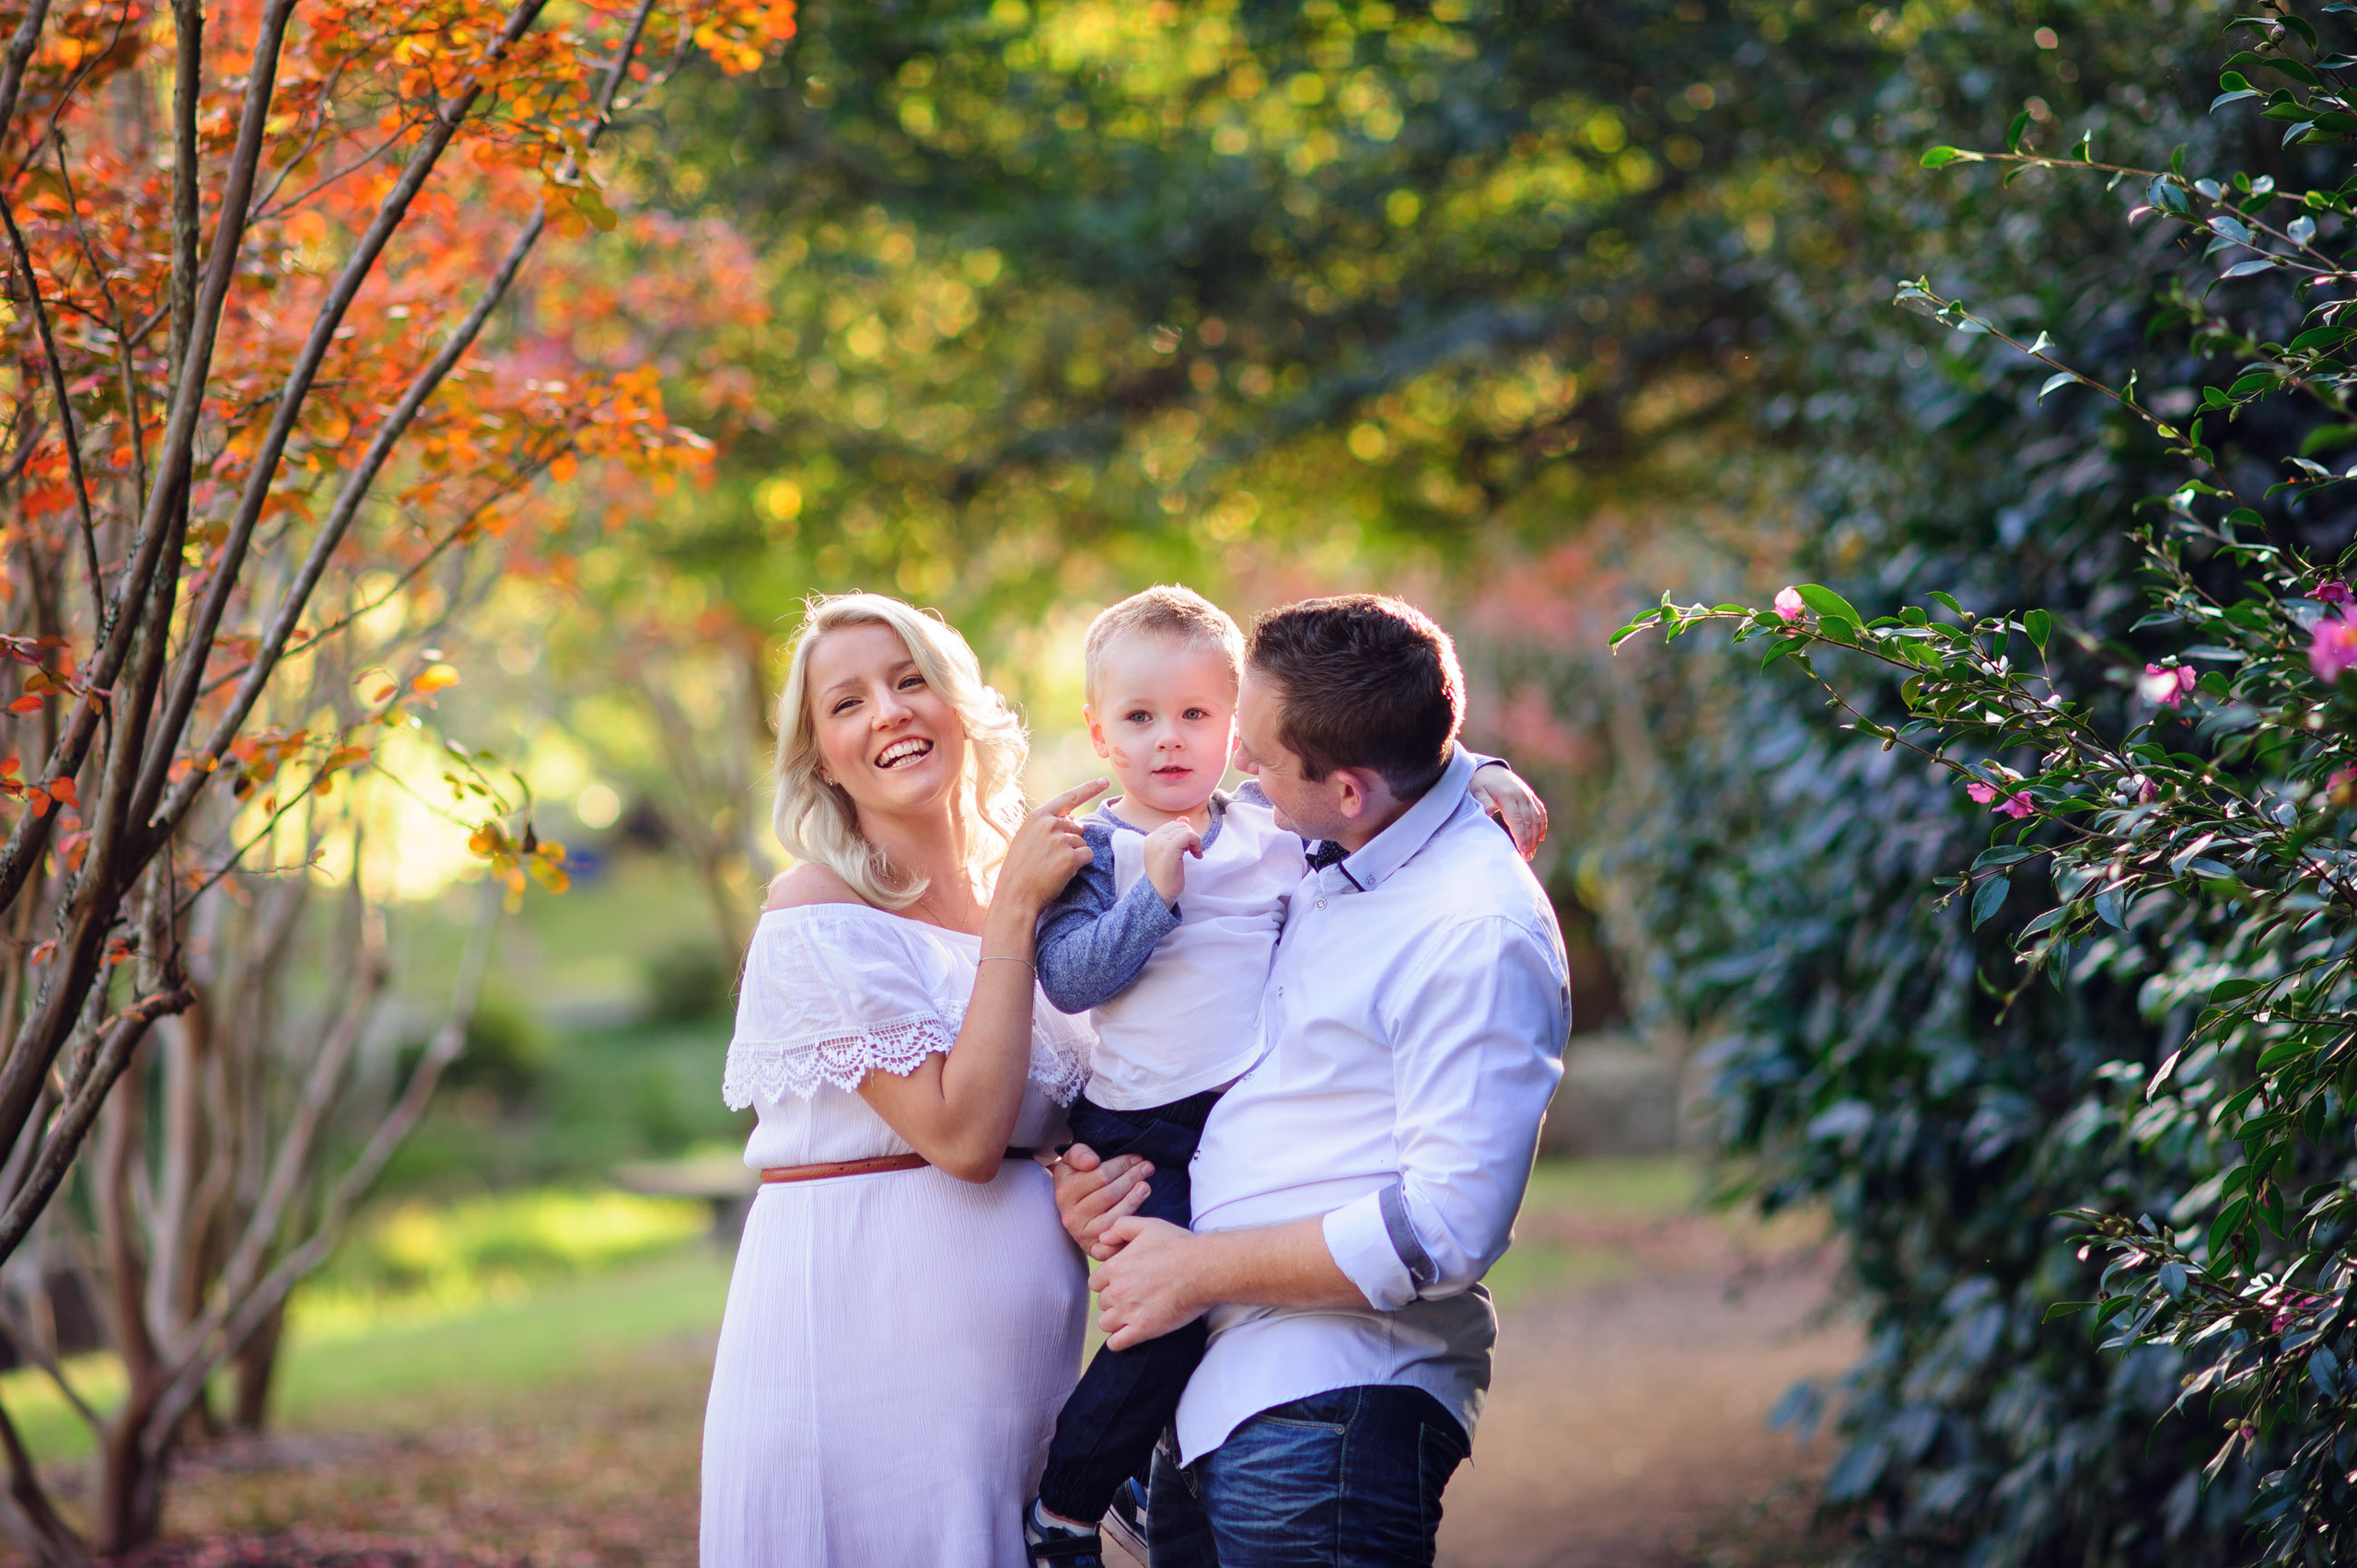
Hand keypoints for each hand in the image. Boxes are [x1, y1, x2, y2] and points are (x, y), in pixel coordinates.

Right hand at [993, 778, 1107, 916]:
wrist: (1015, 895)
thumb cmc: (1020, 870)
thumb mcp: (1026, 839)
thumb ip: (1048, 827)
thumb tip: (1076, 822)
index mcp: (1038, 817)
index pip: (1069, 798)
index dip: (1089, 789)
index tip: (1104, 781)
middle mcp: (1050, 824)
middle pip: (1077, 827)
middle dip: (1072, 842)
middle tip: (1051, 859)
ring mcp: (1060, 839)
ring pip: (1083, 843)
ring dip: (1074, 855)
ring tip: (1052, 868)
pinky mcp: (1070, 857)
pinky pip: (1088, 856)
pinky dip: (1080, 865)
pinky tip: (1062, 873)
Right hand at [1050, 1142, 1153, 1258]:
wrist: (1069, 1207)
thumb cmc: (1075, 1178)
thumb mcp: (1070, 1161)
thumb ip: (1079, 1154)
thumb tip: (1092, 1162)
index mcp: (1064, 1193)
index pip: (1100, 1176)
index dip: (1121, 1165)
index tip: (1136, 1158)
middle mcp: (1071, 1216)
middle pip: (1109, 1195)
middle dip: (1132, 1178)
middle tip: (1148, 1167)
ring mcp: (1082, 1235)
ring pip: (1114, 1217)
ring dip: (1134, 1200)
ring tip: (1146, 1186)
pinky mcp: (1093, 1249)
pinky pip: (1114, 1242)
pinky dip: (1127, 1232)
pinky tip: (1140, 1218)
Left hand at [1093, 1217, 1208, 1349]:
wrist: (1204, 1269)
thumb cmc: (1178, 1246)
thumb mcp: (1148, 1225)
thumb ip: (1120, 1227)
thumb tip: (1101, 1240)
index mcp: (1115, 1267)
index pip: (1095, 1282)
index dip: (1108, 1282)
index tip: (1122, 1283)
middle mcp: (1117, 1290)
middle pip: (1102, 1302)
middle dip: (1114, 1300)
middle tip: (1133, 1297)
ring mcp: (1129, 1312)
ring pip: (1106, 1323)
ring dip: (1116, 1320)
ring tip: (1132, 1315)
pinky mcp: (1143, 1329)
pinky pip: (1117, 1343)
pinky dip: (1119, 1340)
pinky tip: (1130, 1333)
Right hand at [1142, 819, 1201, 904]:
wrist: (1160, 894)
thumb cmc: (1166, 877)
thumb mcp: (1170, 853)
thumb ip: (1175, 835)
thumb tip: (1184, 818)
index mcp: (1151, 839)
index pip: (1173, 825)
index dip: (1184, 834)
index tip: (1187, 850)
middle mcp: (1153, 838)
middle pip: (1180, 825)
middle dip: (1190, 836)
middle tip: (1192, 852)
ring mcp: (1160, 842)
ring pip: (1185, 829)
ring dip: (1195, 841)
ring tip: (1194, 854)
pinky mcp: (1169, 848)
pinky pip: (1189, 835)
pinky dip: (1197, 843)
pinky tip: (1197, 855)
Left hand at [1470, 765, 1547, 859]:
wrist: (1489, 770)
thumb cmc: (1480, 785)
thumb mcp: (1477, 792)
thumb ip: (1483, 802)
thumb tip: (1488, 812)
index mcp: (1507, 796)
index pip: (1517, 820)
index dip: (1521, 836)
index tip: (1522, 851)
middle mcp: (1520, 795)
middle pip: (1529, 821)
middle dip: (1529, 840)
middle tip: (1527, 857)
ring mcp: (1527, 795)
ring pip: (1536, 818)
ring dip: (1536, 836)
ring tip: (1532, 852)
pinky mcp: (1530, 796)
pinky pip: (1540, 811)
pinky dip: (1542, 825)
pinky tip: (1540, 838)